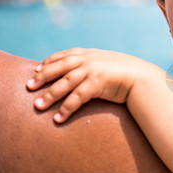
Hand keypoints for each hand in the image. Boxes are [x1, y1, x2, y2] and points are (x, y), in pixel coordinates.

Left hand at [26, 48, 149, 122]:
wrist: (142, 78)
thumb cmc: (126, 73)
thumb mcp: (107, 63)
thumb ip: (93, 64)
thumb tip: (81, 71)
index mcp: (90, 54)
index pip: (64, 55)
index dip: (49, 62)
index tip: (37, 70)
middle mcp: (88, 60)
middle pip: (59, 67)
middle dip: (43, 77)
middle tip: (29, 87)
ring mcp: (92, 70)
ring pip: (64, 83)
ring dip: (50, 95)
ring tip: (38, 106)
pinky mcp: (97, 83)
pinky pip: (77, 98)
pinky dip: (66, 109)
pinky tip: (59, 118)